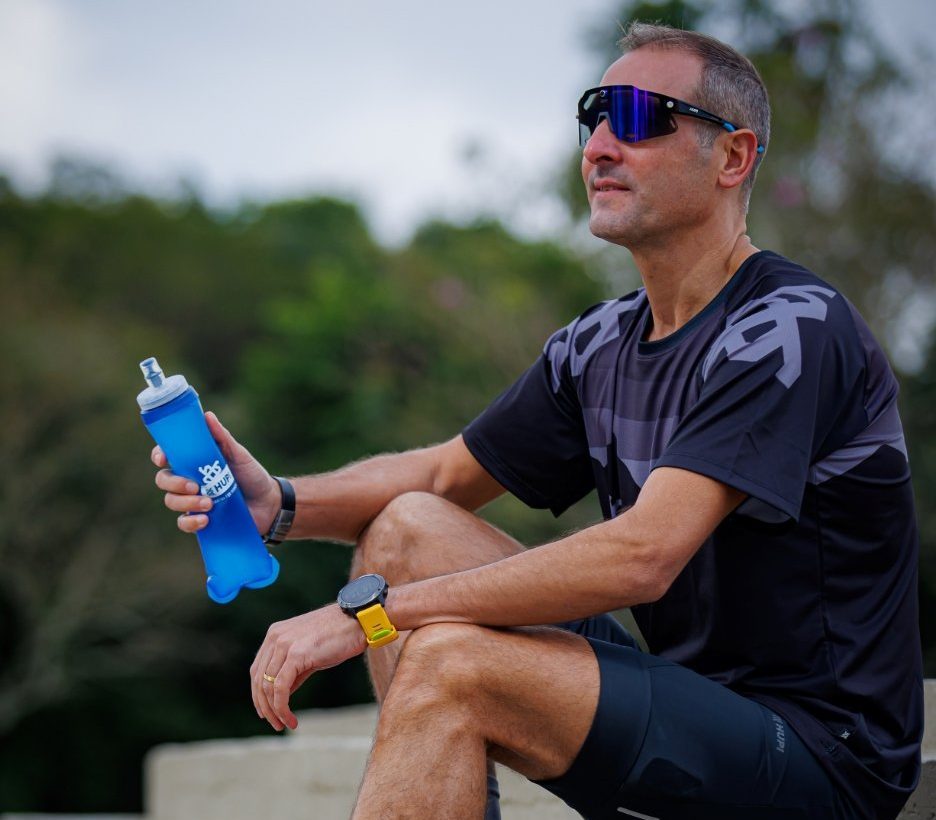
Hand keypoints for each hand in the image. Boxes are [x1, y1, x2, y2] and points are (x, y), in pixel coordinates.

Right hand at [152, 411, 280, 534]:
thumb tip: (207, 415)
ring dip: (186, 503)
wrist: (268, 503)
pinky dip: (191, 522)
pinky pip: (183, 523)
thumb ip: (222, 438)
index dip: (159, 456)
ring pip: (172, 501)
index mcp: (193, 462)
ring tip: (209, 503)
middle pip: (163, 480)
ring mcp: (192, 501)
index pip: (166, 457)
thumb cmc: (251, 475)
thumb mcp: (239, 454)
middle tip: (194, 486)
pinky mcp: (199, 519)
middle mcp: (188, 480)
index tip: (163, 458)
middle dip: (173, 483)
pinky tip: (205, 520)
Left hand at [250, 604, 366, 730]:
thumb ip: (292, 670)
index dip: (258, 695)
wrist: (358, 622)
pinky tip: (291, 719)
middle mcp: (275, 637)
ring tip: (285, 724)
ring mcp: (284, 644)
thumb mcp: (308, 653)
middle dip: (265, 706)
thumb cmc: (338, 637)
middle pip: (258, 679)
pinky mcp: (296, 654)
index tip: (266, 712)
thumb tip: (281, 694)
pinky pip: (280, 687)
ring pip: (267, 686)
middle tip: (276, 724)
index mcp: (275, 634)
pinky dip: (282, 707)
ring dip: (274, 711)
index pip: (257, 670)